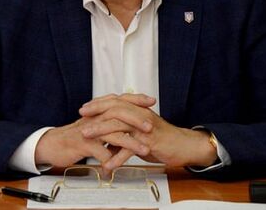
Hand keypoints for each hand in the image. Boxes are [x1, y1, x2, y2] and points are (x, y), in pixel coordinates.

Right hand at [33, 105, 151, 168]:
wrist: (53, 145)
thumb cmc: (75, 137)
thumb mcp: (94, 127)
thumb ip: (109, 124)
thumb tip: (127, 122)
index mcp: (99, 113)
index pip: (120, 101)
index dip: (136, 99)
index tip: (152, 101)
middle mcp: (95, 118)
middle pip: (118, 114)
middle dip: (137, 120)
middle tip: (151, 127)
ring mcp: (89, 131)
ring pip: (113, 134)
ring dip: (130, 143)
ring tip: (144, 150)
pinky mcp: (82, 144)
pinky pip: (99, 152)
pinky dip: (110, 160)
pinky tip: (118, 166)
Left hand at [79, 94, 217, 169]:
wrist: (184, 145)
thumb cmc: (162, 139)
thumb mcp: (140, 133)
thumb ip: (124, 134)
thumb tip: (106, 142)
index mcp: (138, 110)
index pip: (115, 101)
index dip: (98, 103)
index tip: (84, 108)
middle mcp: (140, 115)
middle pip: (114, 108)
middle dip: (96, 112)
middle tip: (81, 117)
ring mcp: (145, 127)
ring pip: (119, 124)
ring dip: (101, 130)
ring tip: (87, 136)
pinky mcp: (150, 141)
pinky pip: (130, 148)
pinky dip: (118, 157)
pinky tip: (109, 164)